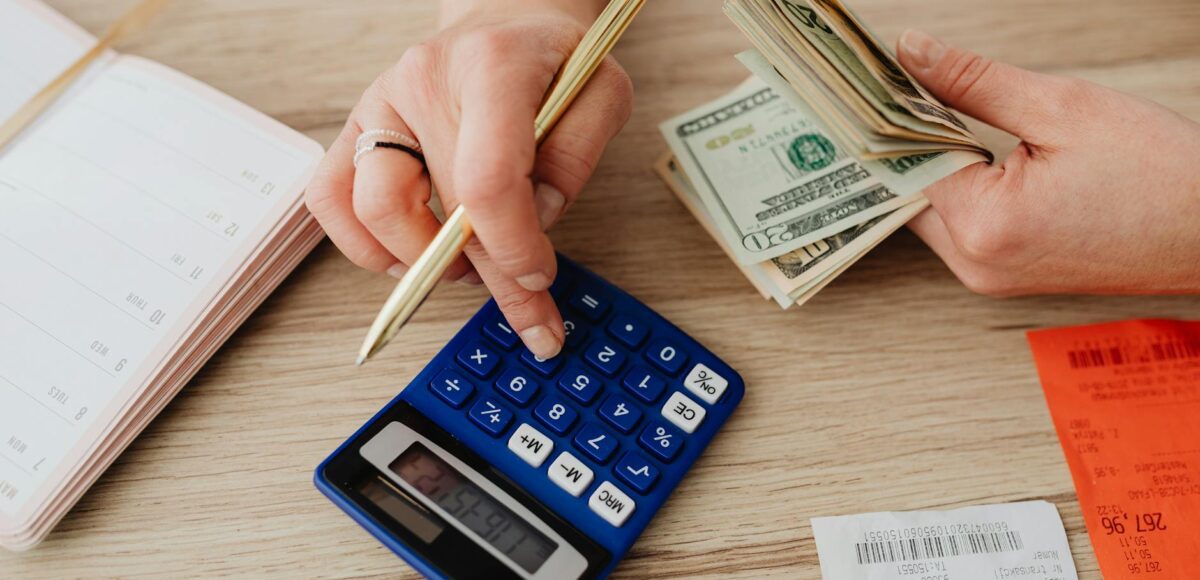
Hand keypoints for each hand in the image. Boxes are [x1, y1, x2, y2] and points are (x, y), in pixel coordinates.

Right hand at [306, 1, 632, 357]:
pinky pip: (330, 198)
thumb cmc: (553, 61)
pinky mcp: (358, 128)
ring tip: (469, 267)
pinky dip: (364, 245)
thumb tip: (536, 221)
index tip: (538, 277)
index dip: (513, 246)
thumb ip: (578, 156)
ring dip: (423, 262)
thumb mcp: (601, 93)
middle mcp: (423, 81)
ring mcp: (381, 104)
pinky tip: (410, 256)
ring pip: (373, 210)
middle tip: (529, 313)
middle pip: (442, 208)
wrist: (507, 23)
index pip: (487, 177)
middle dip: (491, 277)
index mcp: (491, 67)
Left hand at [896, 29, 1199, 295]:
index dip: (893, 114)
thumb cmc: (1158, 172)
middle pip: (909, 191)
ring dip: (935, 161)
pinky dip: (960, 186)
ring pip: (931, 208)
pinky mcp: (1004, 275)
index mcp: (984, 227)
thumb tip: (911, 53)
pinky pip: (959, 225)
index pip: (906, 161)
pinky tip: (971, 149)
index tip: (880, 78)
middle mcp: (975, 264)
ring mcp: (988, 276)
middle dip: (909, 138)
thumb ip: (973, 81)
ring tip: (942, 110)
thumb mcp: (1062, 107)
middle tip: (903, 85)